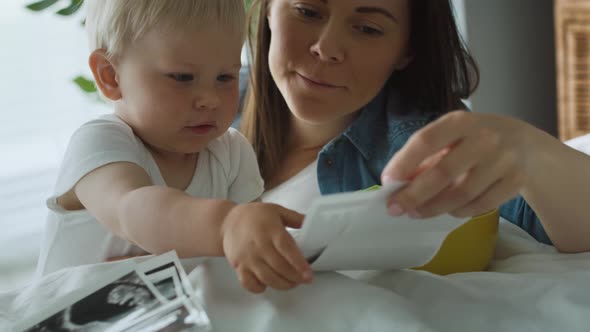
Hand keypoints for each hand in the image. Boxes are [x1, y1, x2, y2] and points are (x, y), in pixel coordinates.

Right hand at [221, 202, 312, 292]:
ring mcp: (247, 257)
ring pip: (267, 278)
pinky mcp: (238, 266)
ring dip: (282, 285)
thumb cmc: (254, 216)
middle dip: (294, 277)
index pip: (287, 249)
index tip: (309, 275)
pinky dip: (260, 288)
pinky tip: (268, 284)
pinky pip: (249, 283)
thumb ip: (295, 218)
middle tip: (303, 280)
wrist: (227, 222)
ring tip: (292, 283)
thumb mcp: (277, 210)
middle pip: (279, 267)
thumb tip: (312, 223)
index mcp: (270, 230)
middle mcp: (259, 245)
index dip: (299, 264)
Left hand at [381, 111, 532, 217]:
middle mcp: (485, 138)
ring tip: (416, 212)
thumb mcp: (450, 137)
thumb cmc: (474, 140)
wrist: (526, 144)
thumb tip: (395, 184)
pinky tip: (446, 210)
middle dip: (415, 194)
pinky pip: (480, 206)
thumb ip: (424, 157)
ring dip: (433, 208)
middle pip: (443, 172)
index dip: (404, 162)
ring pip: (461, 194)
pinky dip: (459, 212)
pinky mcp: (515, 183)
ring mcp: (503, 161)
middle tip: (395, 208)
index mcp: (461, 121)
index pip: (427, 140)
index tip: (387, 181)